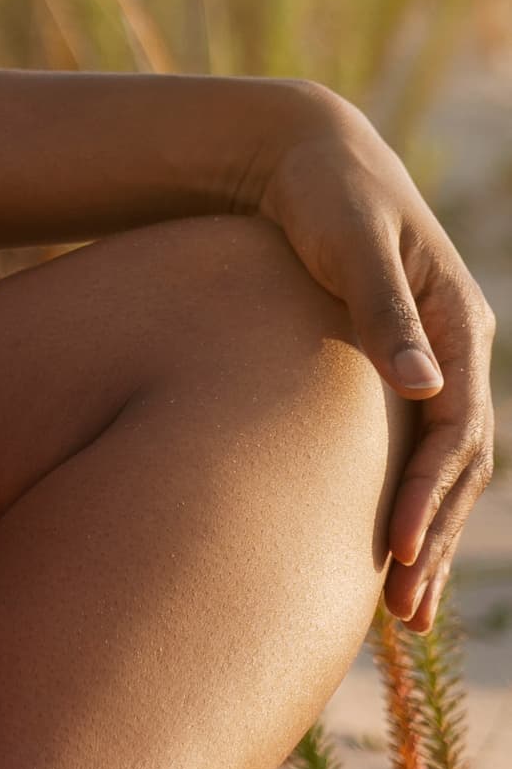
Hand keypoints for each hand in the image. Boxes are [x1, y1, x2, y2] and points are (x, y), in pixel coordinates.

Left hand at [245, 84, 496, 623]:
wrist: (306, 156)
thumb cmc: (323, 192)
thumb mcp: (351, 240)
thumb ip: (383, 308)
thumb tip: (421, 387)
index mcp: (459, 319)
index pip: (458, 427)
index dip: (432, 494)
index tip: (399, 550)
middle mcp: (456, 347)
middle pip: (462, 463)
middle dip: (437, 536)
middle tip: (404, 611)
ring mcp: (433, 362)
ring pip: (445, 468)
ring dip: (429, 535)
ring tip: (401, 613)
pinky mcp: (399, 370)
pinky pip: (414, 451)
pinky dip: (407, 504)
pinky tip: (380, 554)